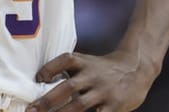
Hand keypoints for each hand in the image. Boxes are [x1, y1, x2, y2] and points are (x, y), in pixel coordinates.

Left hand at [26, 51, 157, 111]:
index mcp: (84, 62)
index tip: (38, 78)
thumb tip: (41, 84)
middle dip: (48, 101)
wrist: (136, 68)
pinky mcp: (115, 106)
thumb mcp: (88, 63)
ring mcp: (104, 92)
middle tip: (31, 110)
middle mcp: (93, 76)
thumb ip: (69, 71)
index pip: (64, 60)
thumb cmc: (104, 69)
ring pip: (79, 105)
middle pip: (68, 87)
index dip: (50, 68)